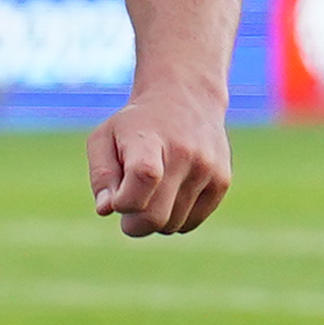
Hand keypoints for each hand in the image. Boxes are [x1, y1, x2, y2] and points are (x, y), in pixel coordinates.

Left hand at [86, 87, 230, 237]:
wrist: (186, 99)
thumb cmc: (135, 125)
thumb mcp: (104, 138)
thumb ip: (101, 175)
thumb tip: (106, 210)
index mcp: (150, 141)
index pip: (143, 177)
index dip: (124, 201)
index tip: (116, 198)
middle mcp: (185, 155)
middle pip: (155, 216)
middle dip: (133, 223)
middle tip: (127, 205)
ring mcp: (207, 169)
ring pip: (172, 225)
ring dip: (154, 220)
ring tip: (150, 192)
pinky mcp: (222, 182)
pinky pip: (190, 223)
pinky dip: (174, 219)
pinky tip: (169, 194)